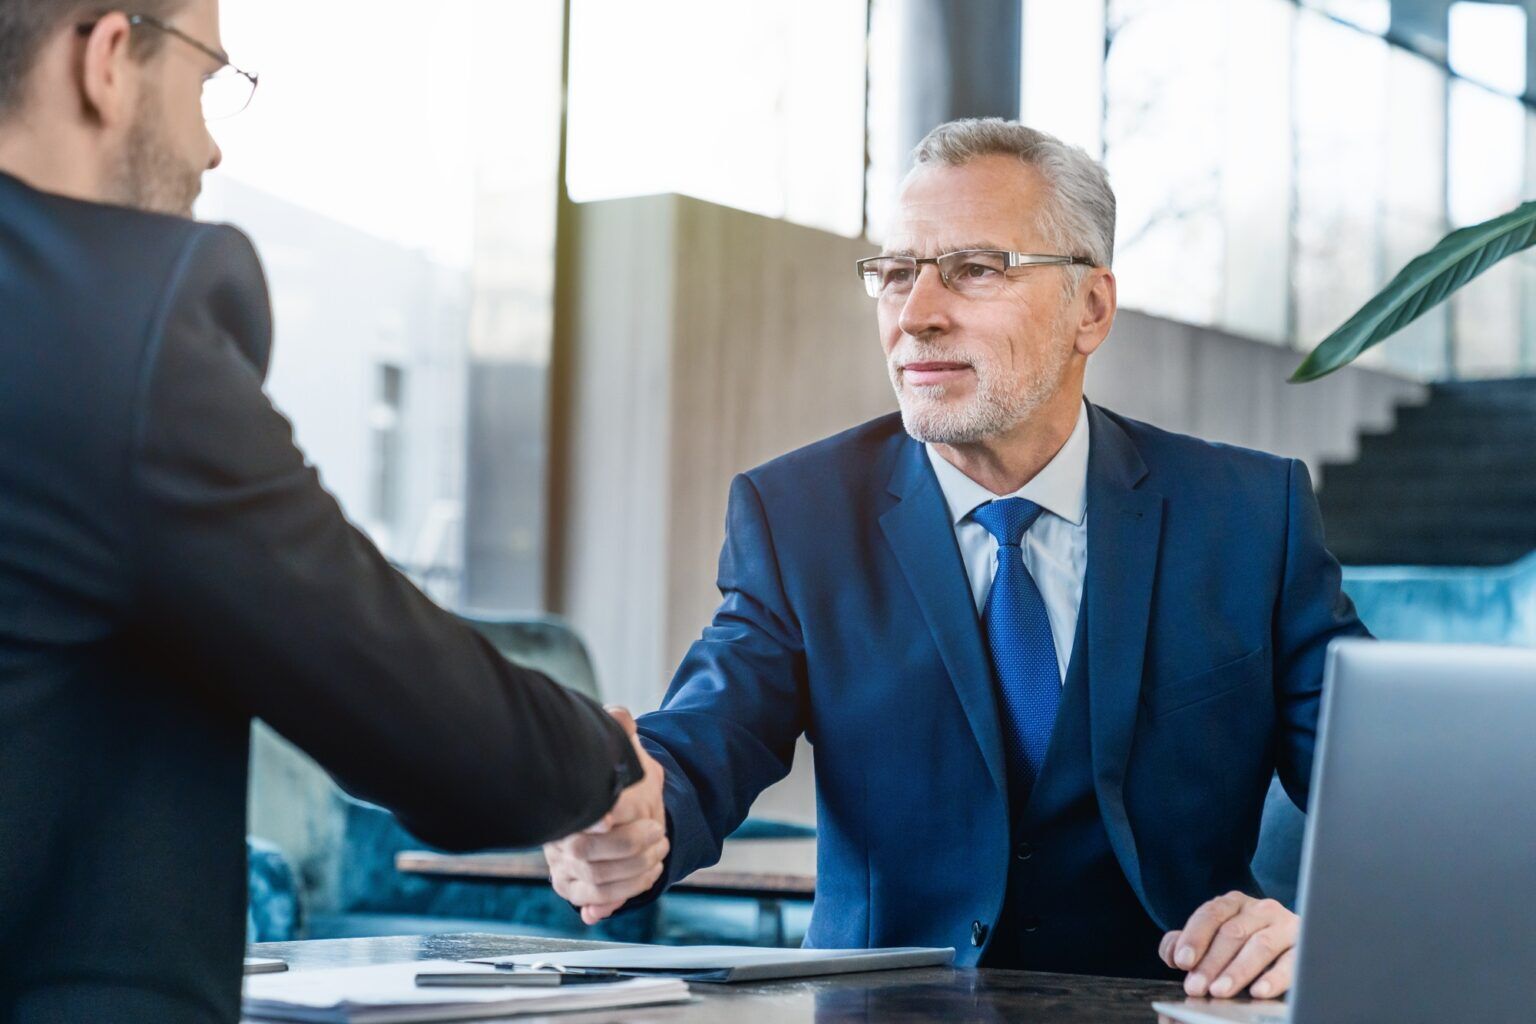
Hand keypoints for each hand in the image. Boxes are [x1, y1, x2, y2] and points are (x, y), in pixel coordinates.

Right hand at [544, 707, 667, 924]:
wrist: (608, 804)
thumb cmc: (612, 775)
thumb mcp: (616, 747)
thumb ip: (618, 728)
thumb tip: (619, 715)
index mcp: (563, 804)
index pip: (579, 814)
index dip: (603, 813)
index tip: (619, 815)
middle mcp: (556, 836)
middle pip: (584, 851)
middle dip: (627, 846)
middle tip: (657, 832)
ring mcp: (561, 864)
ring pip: (594, 880)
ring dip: (634, 870)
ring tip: (659, 851)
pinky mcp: (571, 885)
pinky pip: (595, 899)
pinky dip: (626, 891)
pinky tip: (650, 873)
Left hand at [1159, 891, 1298, 999]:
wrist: (1289, 949)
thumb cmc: (1242, 946)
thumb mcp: (1212, 940)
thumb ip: (1185, 943)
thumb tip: (1172, 954)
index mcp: (1234, 903)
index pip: (1211, 914)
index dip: (1195, 937)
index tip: (1181, 961)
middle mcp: (1261, 909)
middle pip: (1233, 932)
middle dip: (1211, 962)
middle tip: (1195, 987)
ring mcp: (1285, 926)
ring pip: (1260, 945)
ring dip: (1237, 971)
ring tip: (1219, 991)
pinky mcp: (1305, 947)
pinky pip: (1292, 962)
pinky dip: (1274, 978)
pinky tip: (1258, 991)